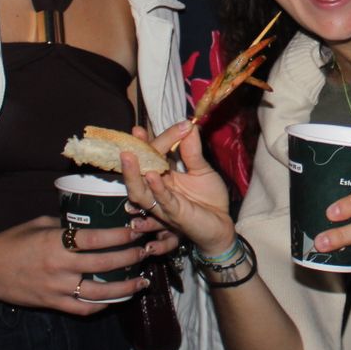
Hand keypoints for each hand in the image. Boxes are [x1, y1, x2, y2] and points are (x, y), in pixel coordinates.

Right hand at [0, 215, 150, 313]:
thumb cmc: (12, 241)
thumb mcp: (39, 224)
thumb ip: (66, 226)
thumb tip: (93, 220)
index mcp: (56, 242)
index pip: (96, 240)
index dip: (121, 236)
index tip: (138, 230)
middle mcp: (59, 267)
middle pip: (104, 265)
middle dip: (131, 259)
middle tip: (147, 252)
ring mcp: (56, 289)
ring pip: (99, 293)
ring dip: (125, 288)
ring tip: (142, 282)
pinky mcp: (52, 304)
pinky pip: (83, 309)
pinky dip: (101, 306)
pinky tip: (115, 300)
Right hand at [118, 121, 235, 257]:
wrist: (222, 224)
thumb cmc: (209, 199)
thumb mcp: (201, 170)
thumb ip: (192, 151)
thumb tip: (189, 125)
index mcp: (163, 178)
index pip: (151, 157)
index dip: (146, 143)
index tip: (139, 129)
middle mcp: (158, 191)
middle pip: (139, 174)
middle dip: (132, 158)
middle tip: (128, 141)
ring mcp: (163, 204)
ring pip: (141, 192)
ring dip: (133, 175)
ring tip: (129, 156)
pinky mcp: (174, 214)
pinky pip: (162, 201)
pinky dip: (156, 188)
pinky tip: (152, 176)